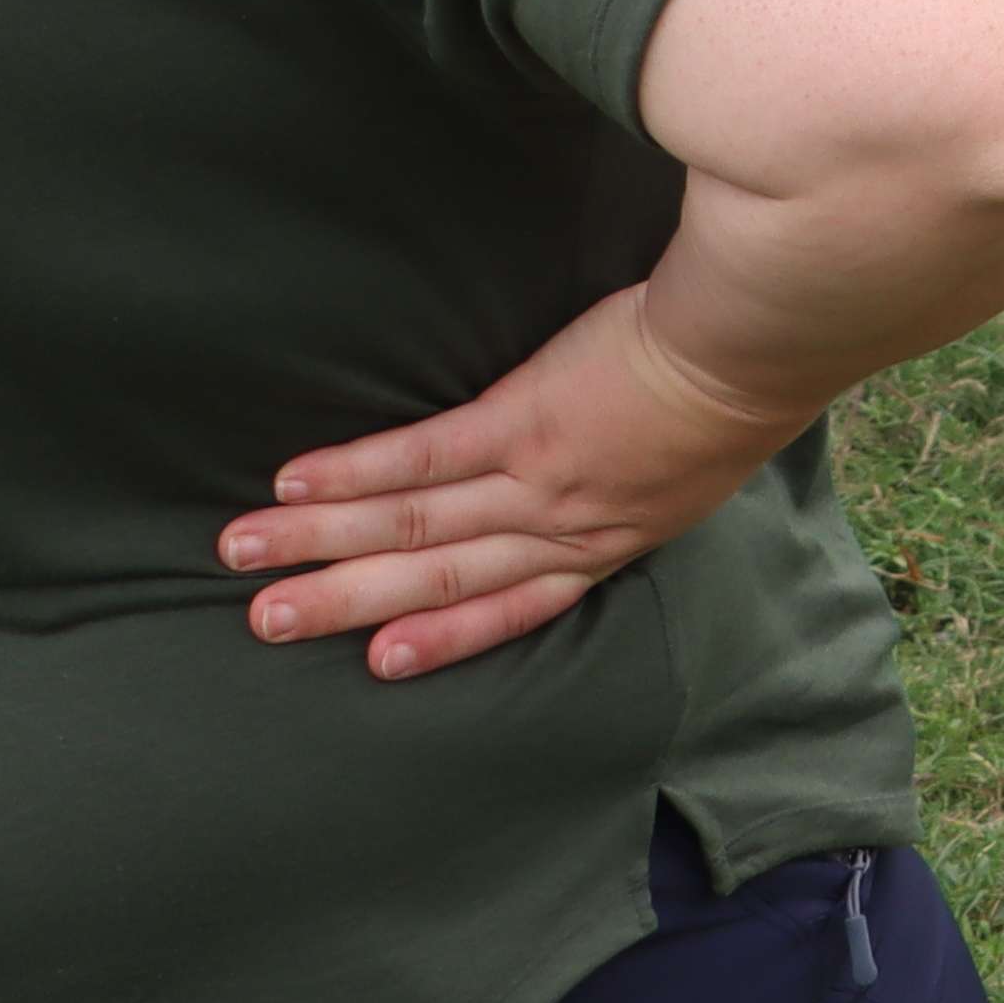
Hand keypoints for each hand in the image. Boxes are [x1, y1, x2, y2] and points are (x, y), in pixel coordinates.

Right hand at [225, 281, 801, 679]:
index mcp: (613, 538)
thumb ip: (649, 464)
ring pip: (411, 525)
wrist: (758, 341)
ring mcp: (536, 481)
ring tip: (245, 555)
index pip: (516, 603)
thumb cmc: (744, 377)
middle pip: (437, 577)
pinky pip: (421, 459)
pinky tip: (296, 482)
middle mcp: (564, 527)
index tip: (380, 661)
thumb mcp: (703, 449)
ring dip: (320, 542)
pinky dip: (354, 475)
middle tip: (265, 623)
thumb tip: (624, 451)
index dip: (445, 635)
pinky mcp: (519, 423)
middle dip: (345, 602)